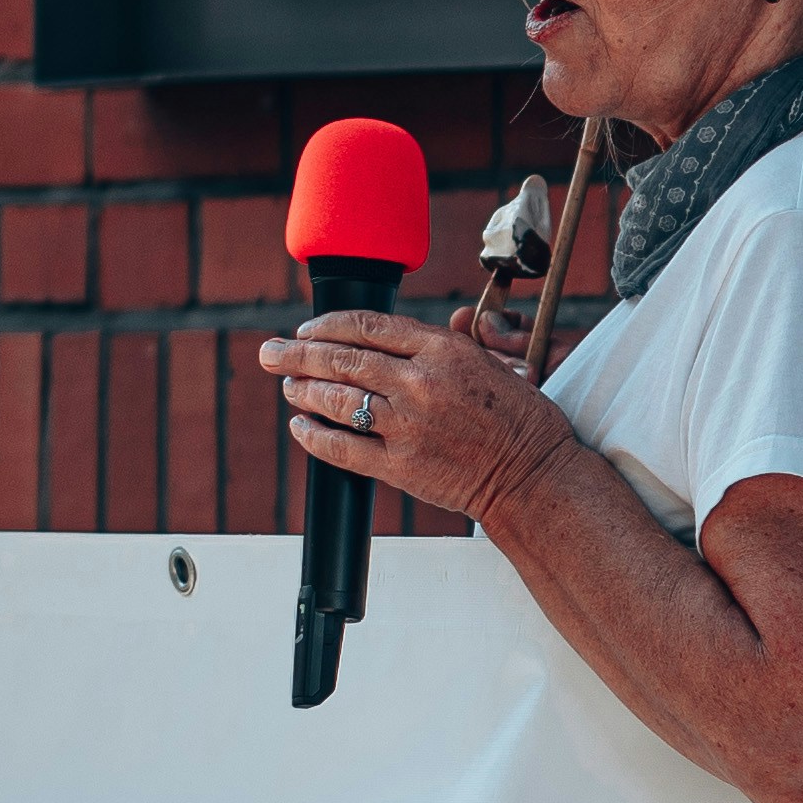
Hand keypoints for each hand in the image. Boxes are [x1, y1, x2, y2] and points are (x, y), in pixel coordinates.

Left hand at [268, 307, 554, 541]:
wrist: (533, 477)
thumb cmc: (519, 419)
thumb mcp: (494, 362)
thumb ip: (451, 341)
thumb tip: (423, 327)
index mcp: (443, 350)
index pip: (368, 326)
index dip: (328, 325)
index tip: (306, 329)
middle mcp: (420, 383)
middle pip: (342, 359)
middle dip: (296, 353)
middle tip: (270, 351)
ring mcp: (408, 426)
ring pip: (338, 399)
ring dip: (304, 390)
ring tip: (288, 385)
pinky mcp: (400, 467)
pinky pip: (343, 448)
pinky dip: (314, 436)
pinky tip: (300, 426)